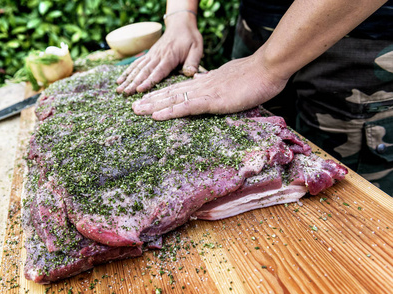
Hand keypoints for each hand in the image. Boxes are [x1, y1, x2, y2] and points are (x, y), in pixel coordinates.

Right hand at [116, 13, 202, 94]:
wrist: (181, 24)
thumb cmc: (190, 38)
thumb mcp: (197, 49)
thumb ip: (193, 62)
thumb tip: (190, 74)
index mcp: (169, 57)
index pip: (158, 71)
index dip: (148, 81)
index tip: (139, 90)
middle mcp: (157, 56)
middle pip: (144, 72)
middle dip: (133, 83)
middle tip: (124, 93)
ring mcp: (151, 55)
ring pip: (137, 68)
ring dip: (127, 79)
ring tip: (118, 89)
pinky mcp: (149, 55)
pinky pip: (136, 64)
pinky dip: (127, 72)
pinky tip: (120, 80)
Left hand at [132, 51, 289, 119]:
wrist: (268, 68)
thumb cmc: (257, 76)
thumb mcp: (235, 83)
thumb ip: (223, 88)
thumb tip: (219, 94)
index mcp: (207, 82)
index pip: (180, 89)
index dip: (163, 95)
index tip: (150, 99)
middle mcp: (201, 86)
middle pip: (171, 93)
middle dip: (151, 100)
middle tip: (134, 107)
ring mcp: (205, 92)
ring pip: (173, 99)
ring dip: (153, 105)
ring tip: (136, 110)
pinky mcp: (212, 100)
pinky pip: (186, 107)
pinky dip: (169, 112)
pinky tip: (156, 116)